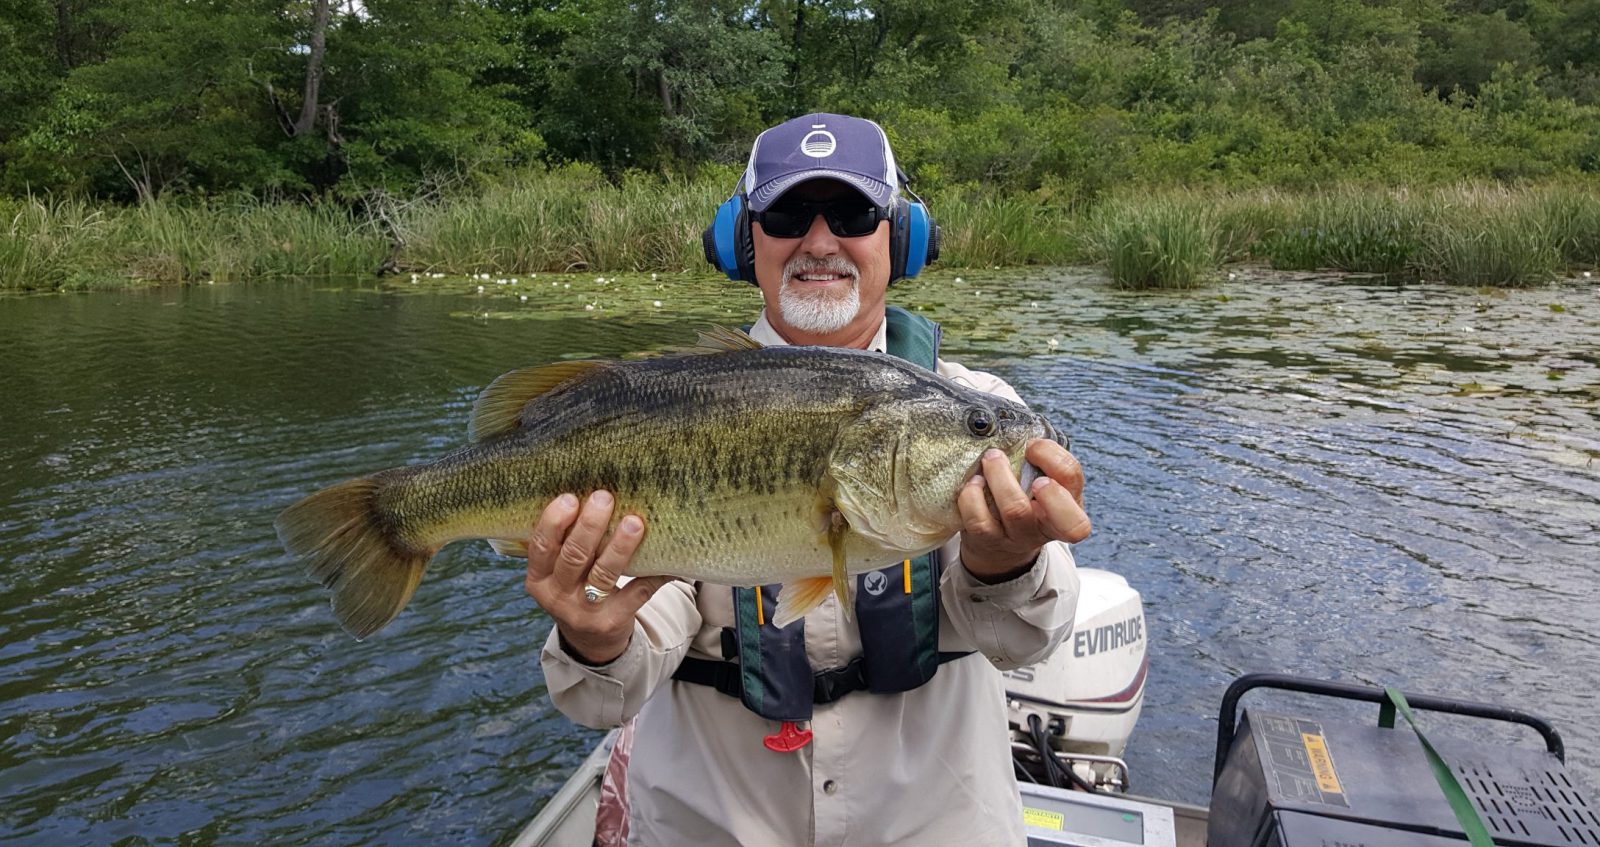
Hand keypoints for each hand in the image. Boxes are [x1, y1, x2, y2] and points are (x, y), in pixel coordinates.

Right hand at [524, 490, 673, 664]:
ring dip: (620, 546)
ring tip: (634, 522)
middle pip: (573, 556)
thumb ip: (566, 544)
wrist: (590, 641)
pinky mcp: (611, 622)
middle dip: (590, 525)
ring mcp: (583, 612)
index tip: (571, 497)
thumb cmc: (576, 589)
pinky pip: (636, 592)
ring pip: (603, 574)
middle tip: (605, 498)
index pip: (541, 547)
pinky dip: (652, 574)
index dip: (554, 521)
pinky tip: (665, 559)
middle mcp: (557, 596)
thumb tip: (593, 495)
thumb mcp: (558, 573)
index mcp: (539, 579)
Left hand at [957, 439, 1090, 582]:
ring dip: (1000, 476)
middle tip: (1030, 467)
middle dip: (1051, 492)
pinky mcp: (989, 541)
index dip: (1056, 462)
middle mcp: (1048, 526)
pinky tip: (973, 483)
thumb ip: (1039, 459)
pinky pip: (980, 521)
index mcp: (1068, 505)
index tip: (1033, 448)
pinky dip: (972, 496)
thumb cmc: (1022, 500)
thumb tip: (1017, 428)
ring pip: (1015, 510)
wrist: (997, 542)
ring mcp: (1018, 537)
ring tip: (991, 458)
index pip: (1075, 483)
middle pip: (1067, 520)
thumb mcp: (1039, 481)